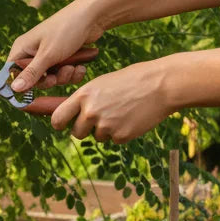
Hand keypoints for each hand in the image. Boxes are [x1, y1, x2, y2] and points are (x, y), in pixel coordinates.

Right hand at [8, 0, 106, 91]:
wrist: (93, 16)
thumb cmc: (66, 30)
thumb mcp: (48, 55)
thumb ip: (31, 73)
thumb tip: (14, 89)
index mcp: (23, 48)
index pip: (13, 72)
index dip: (22, 83)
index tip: (33, 89)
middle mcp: (33, 52)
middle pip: (34, 79)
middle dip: (49, 80)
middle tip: (56, 78)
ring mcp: (49, 54)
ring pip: (51, 77)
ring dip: (63, 76)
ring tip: (73, 67)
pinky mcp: (63, 56)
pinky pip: (64, 73)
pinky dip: (73, 73)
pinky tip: (80, 67)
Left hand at [49, 60, 171, 142]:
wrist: (162, 85)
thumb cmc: (131, 80)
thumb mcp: (101, 84)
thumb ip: (84, 100)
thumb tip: (70, 115)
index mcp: (83, 96)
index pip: (58, 118)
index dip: (59, 124)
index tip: (63, 125)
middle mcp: (90, 112)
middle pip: (76, 133)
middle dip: (85, 129)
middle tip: (102, 118)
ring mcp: (105, 126)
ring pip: (97, 137)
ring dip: (106, 130)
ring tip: (122, 112)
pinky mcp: (121, 136)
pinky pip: (115, 140)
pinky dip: (122, 133)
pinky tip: (132, 118)